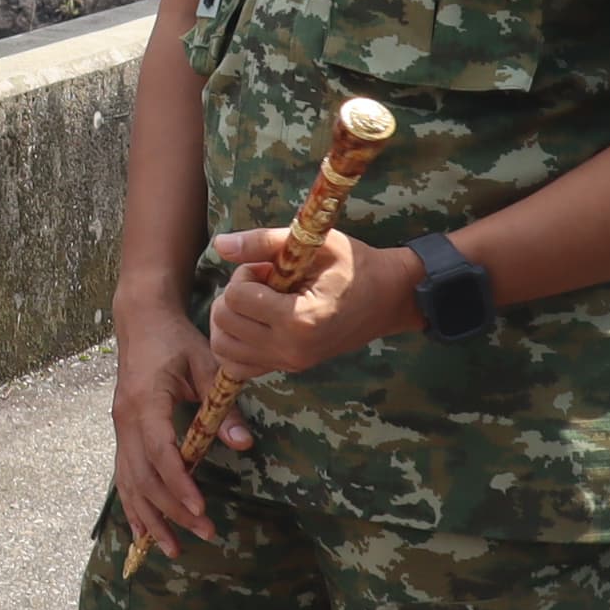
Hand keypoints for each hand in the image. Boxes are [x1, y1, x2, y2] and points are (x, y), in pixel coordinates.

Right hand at [109, 298, 245, 562]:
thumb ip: (224, 406)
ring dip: (151, 519)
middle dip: (172, 511)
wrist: (141, 322)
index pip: (159, 453)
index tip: (199, 510)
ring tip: (173, 550)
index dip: (179, 484)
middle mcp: (125, 421)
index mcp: (145, 402)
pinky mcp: (122, 435)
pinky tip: (144, 534)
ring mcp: (119, 430)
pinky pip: (124, 478)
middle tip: (205, 534)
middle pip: (143, 477)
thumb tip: (243, 443)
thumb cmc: (176, 341)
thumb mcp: (207, 366)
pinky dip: (134, 508)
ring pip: (129, 484)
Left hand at [204, 228, 422, 378]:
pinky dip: (235, 344)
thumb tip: (219, 244)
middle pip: (224, 322)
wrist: (389, 297)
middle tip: (263, 283)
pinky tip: (254, 323)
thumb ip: (262, 242)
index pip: (236, 297)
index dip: (246, 274)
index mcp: (299, 319)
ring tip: (258, 303)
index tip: (269, 268)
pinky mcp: (290, 368)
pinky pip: (238, 366)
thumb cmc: (354, 264)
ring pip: (224, 347)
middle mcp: (292, 349)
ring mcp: (291, 363)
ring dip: (231, 319)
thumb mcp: (313, 243)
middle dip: (235, 295)